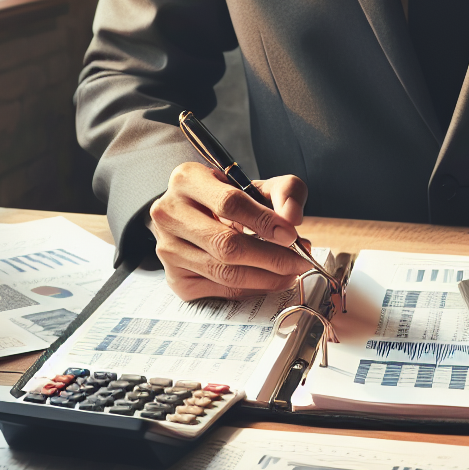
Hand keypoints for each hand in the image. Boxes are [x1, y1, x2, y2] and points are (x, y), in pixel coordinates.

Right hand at [149, 163, 310, 300]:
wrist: (200, 217)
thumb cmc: (232, 200)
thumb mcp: (260, 185)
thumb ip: (285, 191)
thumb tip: (292, 218)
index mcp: (187, 179)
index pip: (229, 204)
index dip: (265, 222)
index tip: (291, 235)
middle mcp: (169, 214)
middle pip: (226, 244)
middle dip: (272, 257)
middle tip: (300, 261)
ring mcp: (168, 249)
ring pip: (224, 272)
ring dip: (267, 277)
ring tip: (290, 271)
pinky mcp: (176, 278)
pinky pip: (220, 290)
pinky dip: (252, 288)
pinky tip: (269, 280)